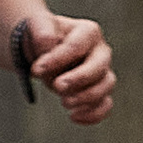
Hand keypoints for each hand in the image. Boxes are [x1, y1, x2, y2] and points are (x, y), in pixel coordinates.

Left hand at [19, 8, 113, 125]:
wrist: (42, 50)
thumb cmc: (42, 36)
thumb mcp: (36, 25)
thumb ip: (41, 30)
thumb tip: (48, 43)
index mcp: (88, 31)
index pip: (77, 46)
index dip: (58, 59)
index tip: (36, 70)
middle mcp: (100, 52)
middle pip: (99, 66)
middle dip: (79, 79)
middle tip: (57, 87)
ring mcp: (102, 72)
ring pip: (106, 86)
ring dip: (86, 97)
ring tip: (64, 103)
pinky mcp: (99, 92)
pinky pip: (105, 105)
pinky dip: (93, 114)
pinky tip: (73, 117)